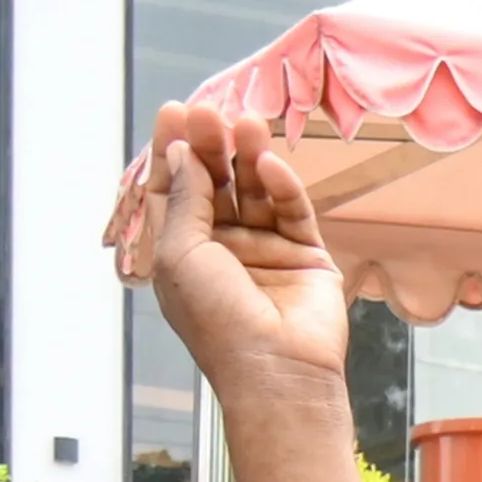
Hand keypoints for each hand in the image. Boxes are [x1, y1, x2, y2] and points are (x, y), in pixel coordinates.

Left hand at [106, 103, 351, 403]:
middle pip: (215, 184)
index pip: (176, 190)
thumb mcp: (179, 252)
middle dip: (211, 147)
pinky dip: (282, 187)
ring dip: (248, 157)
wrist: (276, 370)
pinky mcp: (306, 257)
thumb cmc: (216, 320)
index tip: (176, 111)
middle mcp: (223, 249)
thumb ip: (184, 199)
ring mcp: (265, 252)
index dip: (174, 151)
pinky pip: (292, 212)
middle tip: (211, 111)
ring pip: (255, 192)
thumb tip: (181, 152)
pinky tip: (270, 166)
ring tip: (247, 122)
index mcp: (183, 252)